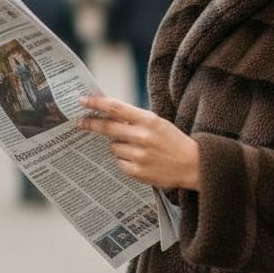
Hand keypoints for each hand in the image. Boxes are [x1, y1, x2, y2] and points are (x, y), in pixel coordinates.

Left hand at [78, 96, 200, 190]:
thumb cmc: (173, 141)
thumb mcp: (157, 123)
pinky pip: (119, 163)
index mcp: (149, 120)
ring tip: (136, 148)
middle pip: (107, 128)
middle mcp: (143, 137)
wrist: (193, 165)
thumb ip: (135, 118)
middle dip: (91, 124)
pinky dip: (124, 161)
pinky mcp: (138, 172)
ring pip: (113, 147)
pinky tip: (139, 160)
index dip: (96, 103)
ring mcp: (140, 156)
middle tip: (80, 122)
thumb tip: (108, 112)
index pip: (116, 108)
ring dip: (118, 146)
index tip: (82, 100)